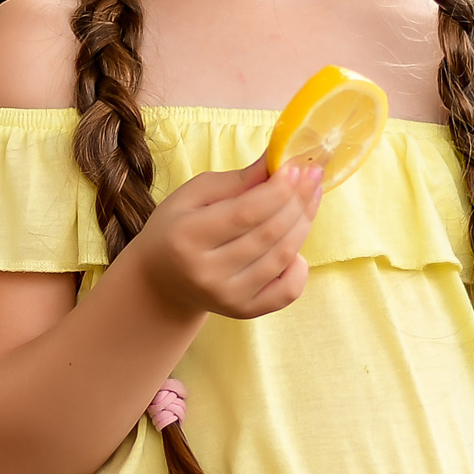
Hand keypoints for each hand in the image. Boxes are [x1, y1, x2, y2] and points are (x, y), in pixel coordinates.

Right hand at [130, 156, 323, 320]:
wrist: (161, 281)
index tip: (297, 166)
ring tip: (310, 198)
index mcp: (187, 237)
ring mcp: (227, 296)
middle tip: (313, 175)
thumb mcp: (193, 195)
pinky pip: (288, 291)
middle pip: (269, 233)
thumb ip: (237, 180)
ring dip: (304, 223)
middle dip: (298, 200)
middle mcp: (207, 273)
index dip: (278, 190)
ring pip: (283, 257)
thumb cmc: (178, 229)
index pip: (245, 213)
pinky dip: (300, 266)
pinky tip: (295, 245)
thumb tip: (277, 161)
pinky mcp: (244, 312)